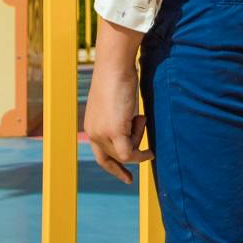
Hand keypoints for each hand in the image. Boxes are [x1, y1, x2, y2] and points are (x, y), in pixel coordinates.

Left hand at [82, 45, 151, 183]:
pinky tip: (150, 152)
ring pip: (125, 154)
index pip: (100, 155)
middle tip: (135, 149)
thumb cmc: (118, 77)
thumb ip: (118, 118)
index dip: (113, 167)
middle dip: (131, 150)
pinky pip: (129, 153)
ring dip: (138, 139)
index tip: (126, 177)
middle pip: (115, 155)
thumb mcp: (116, 102)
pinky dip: (141, 154)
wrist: (115, 65)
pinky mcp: (114, 131)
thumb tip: (132, 127)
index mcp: (92, 125)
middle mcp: (93, 132)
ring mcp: (102, 133)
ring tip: (140, 116)